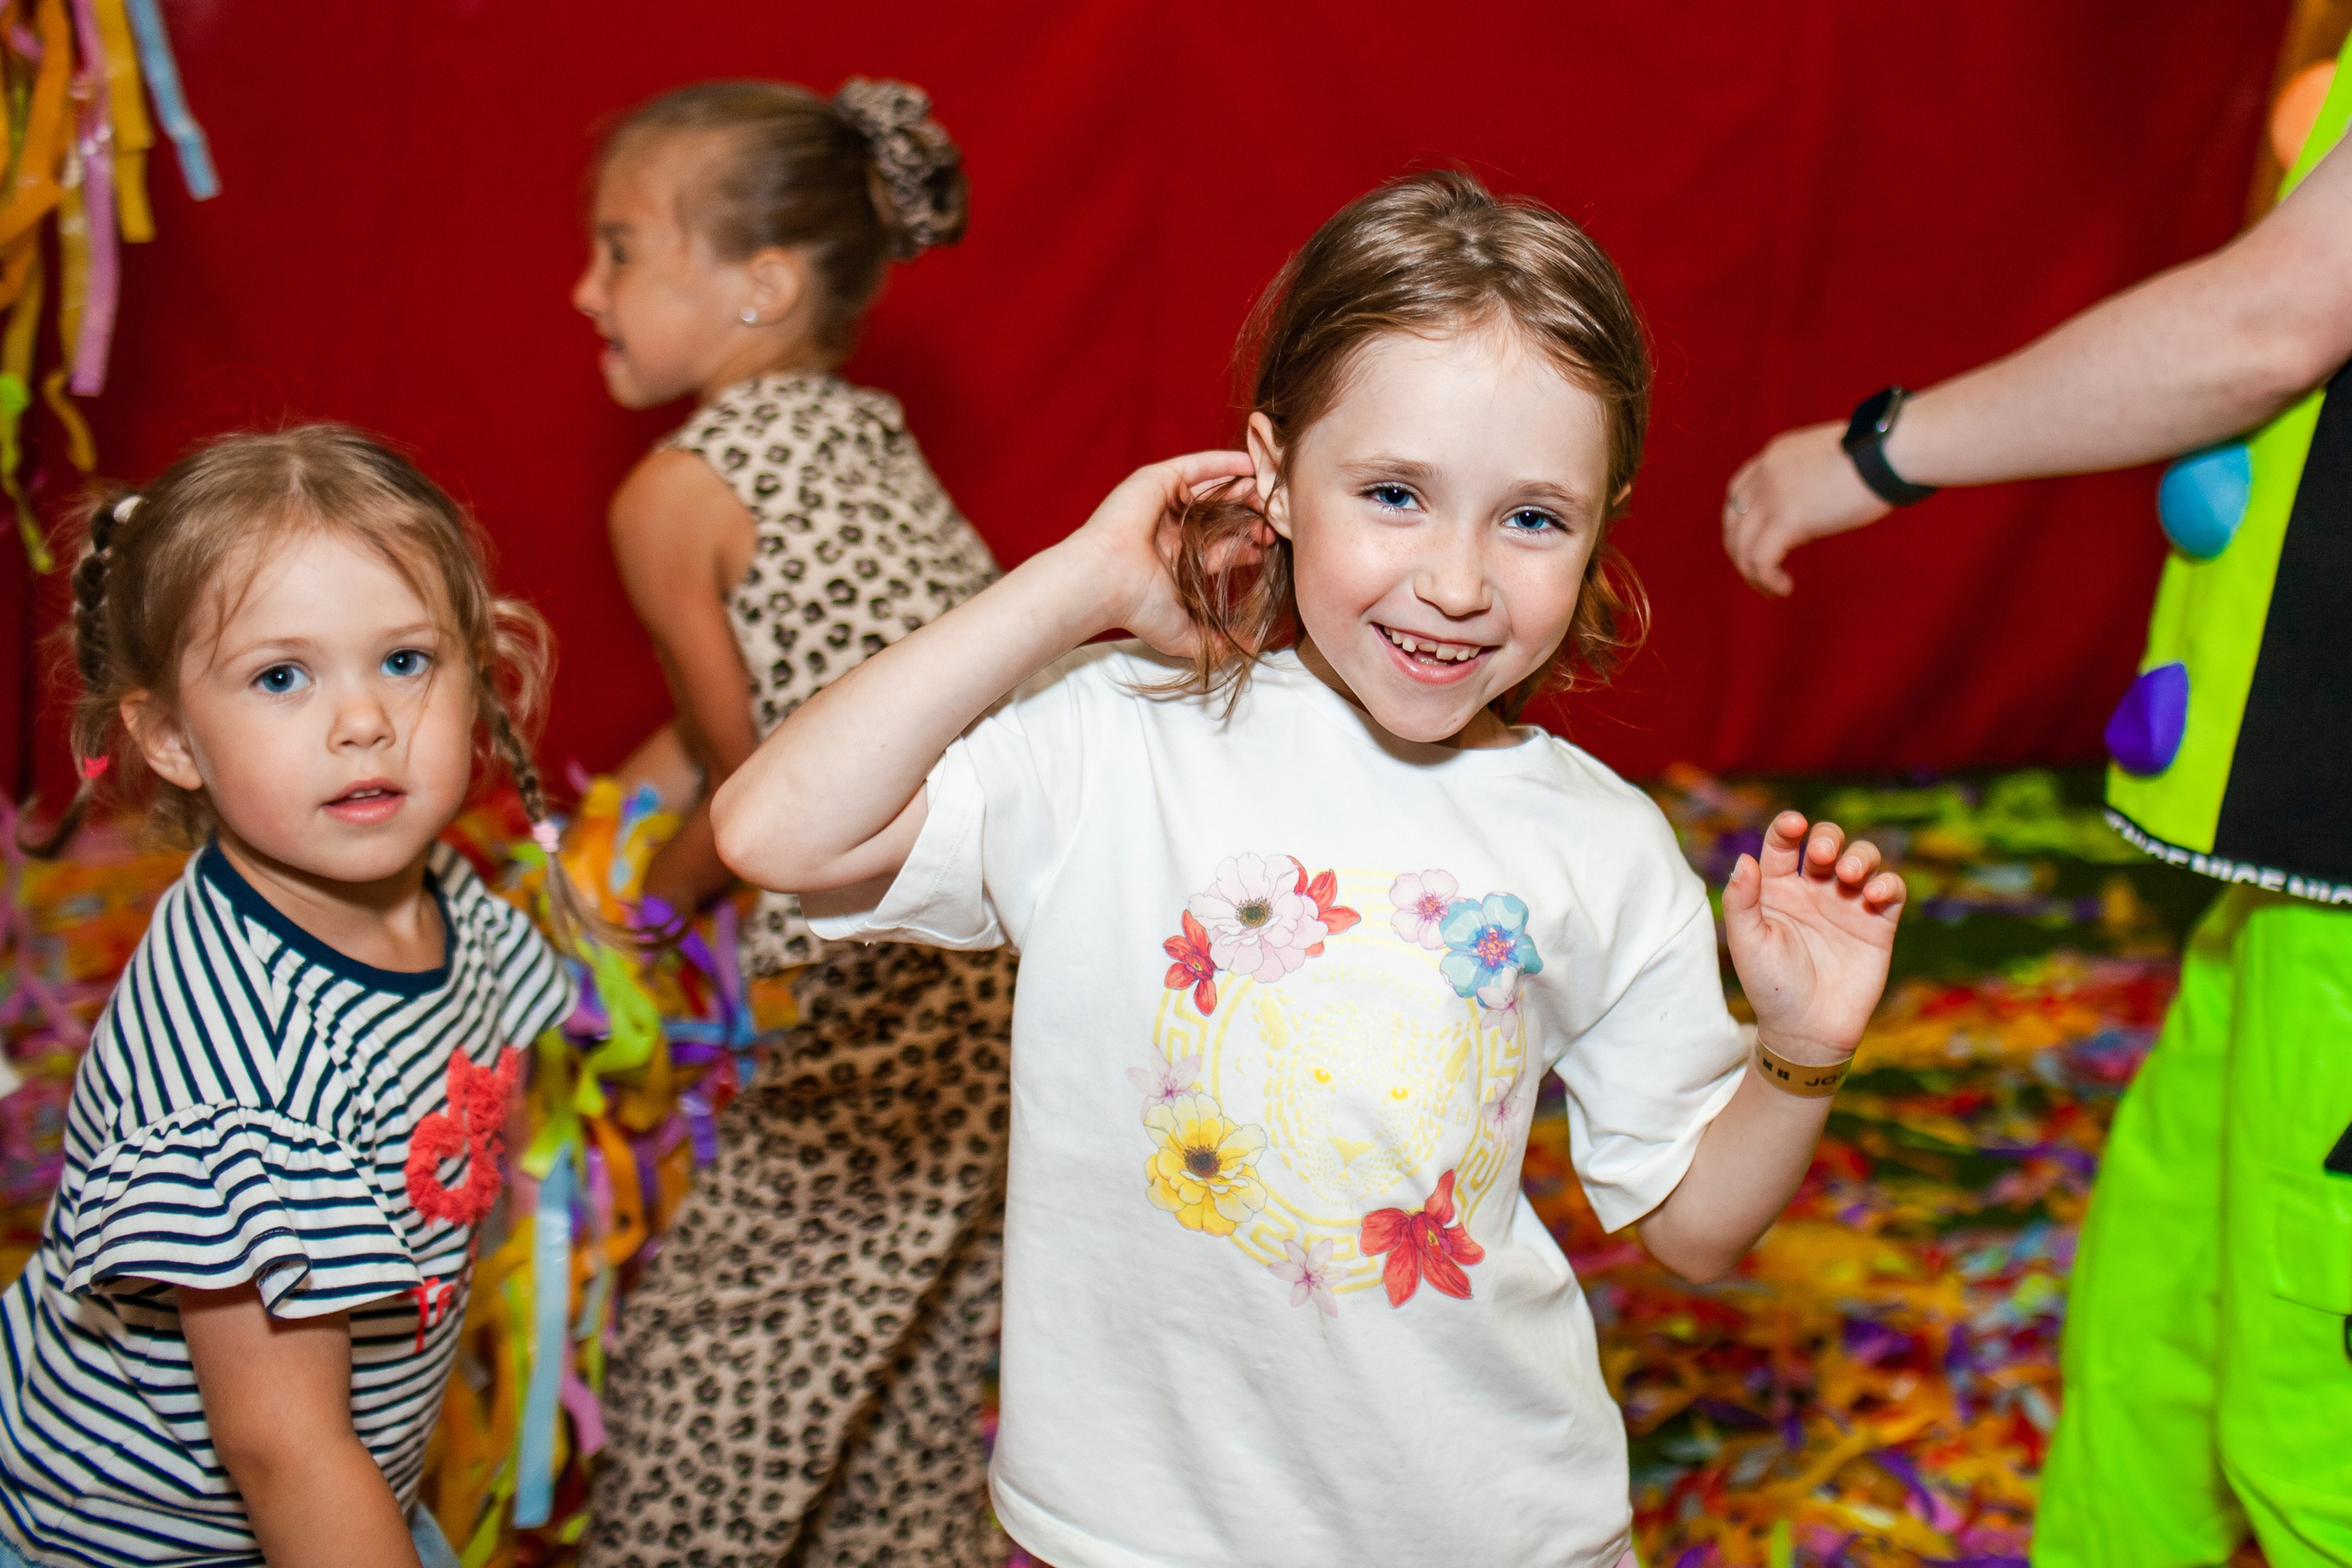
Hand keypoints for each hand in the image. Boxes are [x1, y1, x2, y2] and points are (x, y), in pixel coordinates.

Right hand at [1064, 450, 1260, 655]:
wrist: (1106, 581)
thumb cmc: (1139, 609)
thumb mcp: (1186, 635)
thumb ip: (1219, 642)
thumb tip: (1252, 645)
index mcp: (1176, 562)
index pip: (1221, 549)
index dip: (1248, 546)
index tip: (1271, 544)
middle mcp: (1171, 532)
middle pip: (1221, 518)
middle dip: (1250, 517)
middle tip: (1276, 518)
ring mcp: (1163, 505)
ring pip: (1212, 491)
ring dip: (1241, 489)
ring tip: (1269, 488)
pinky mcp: (1157, 482)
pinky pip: (1197, 467)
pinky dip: (1224, 463)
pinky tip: (1250, 463)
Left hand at [1722, 421, 1891, 595]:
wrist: (1891, 451)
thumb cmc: (1879, 455)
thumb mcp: (1828, 461)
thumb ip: (1808, 480)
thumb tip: (1810, 511)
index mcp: (1774, 455)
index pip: (1738, 493)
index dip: (1742, 524)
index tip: (1758, 544)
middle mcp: (1765, 473)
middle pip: (1733, 522)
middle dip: (1741, 553)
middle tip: (1760, 575)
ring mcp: (1772, 495)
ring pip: (1742, 547)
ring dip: (1753, 574)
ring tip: (1772, 590)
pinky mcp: (1787, 518)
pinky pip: (1760, 560)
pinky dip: (1767, 579)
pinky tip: (1785, 587)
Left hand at [1723, 812, 1904, 1060]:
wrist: (1808, 1029)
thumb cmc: (1771, 987)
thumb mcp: (1749, 943)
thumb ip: (1742, 901)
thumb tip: (1744, 859)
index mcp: (1778, 890)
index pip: (1784, 844)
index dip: (1788, 827)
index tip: (1794, 824)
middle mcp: (1814, 891)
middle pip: (1828, 841)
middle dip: (1829, 837)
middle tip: (1824, 855)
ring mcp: (1847, 904)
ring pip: (1863, 858)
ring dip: (1860, 855)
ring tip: (1849, 876)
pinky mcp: (1877, 924)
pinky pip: (1891, 890)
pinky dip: (1888, 883)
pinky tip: (1873, 895)